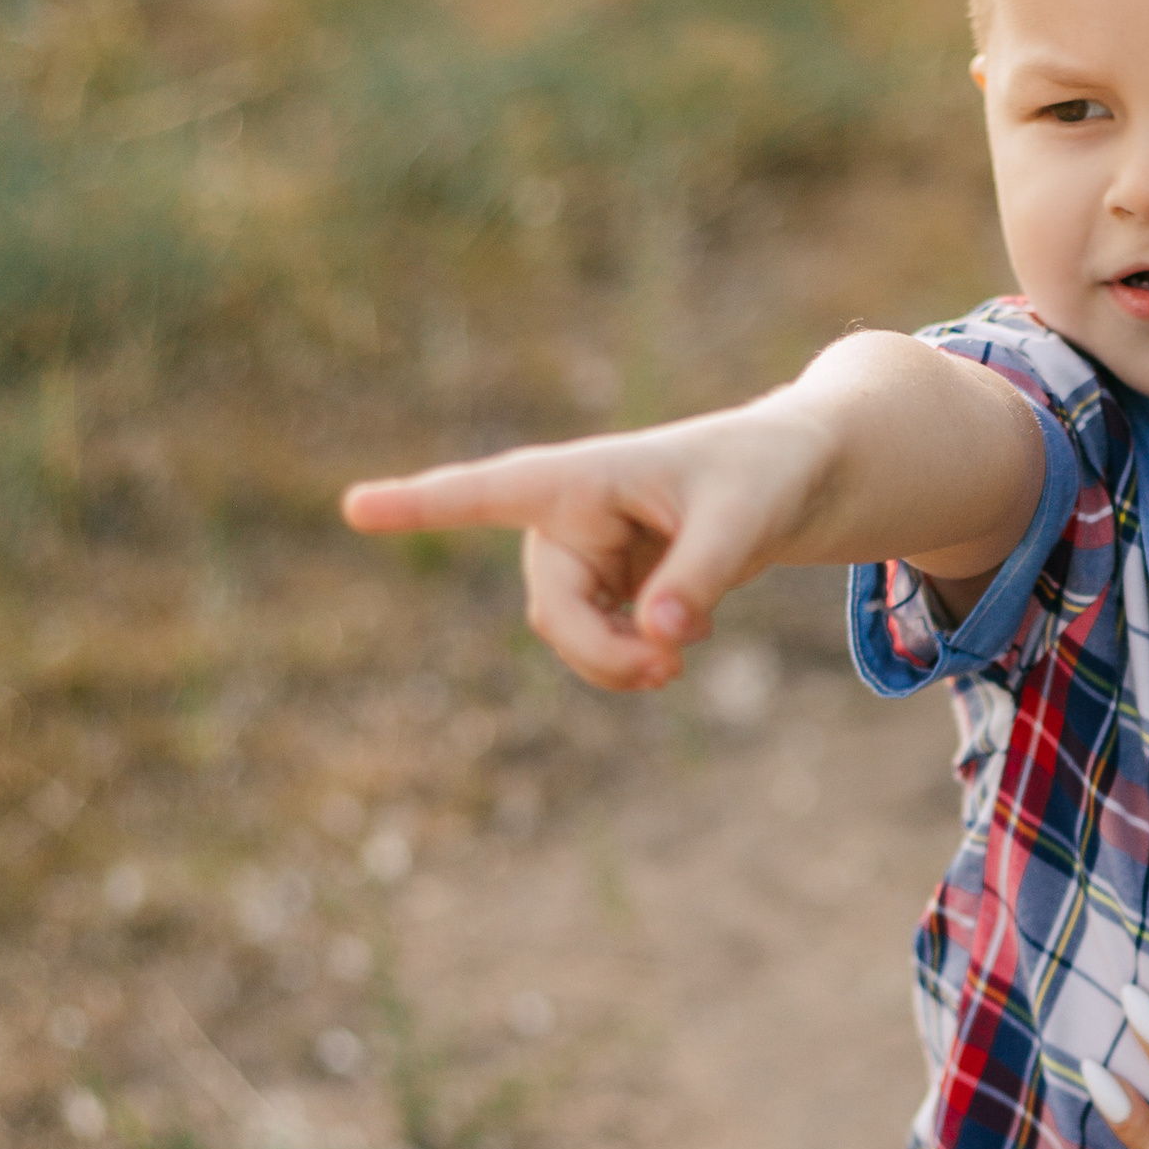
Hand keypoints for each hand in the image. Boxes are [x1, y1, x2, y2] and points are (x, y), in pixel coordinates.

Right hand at [342, 405, 820, 690]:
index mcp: (582, 476)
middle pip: (551, 607)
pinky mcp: (604, 585)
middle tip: (669, 672)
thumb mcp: (745, 520)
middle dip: (601, 653)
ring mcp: (581, 554)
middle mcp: (565, 515)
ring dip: (616, 664)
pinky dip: (629, 662)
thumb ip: (700, 577)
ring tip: (677, 665)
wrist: (793, 480)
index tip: (355, 508)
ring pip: (567, 634)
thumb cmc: (763, 476)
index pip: (489, 491)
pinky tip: (672, 652)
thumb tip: (658, 641)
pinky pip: (593, 644)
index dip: (423, 504)